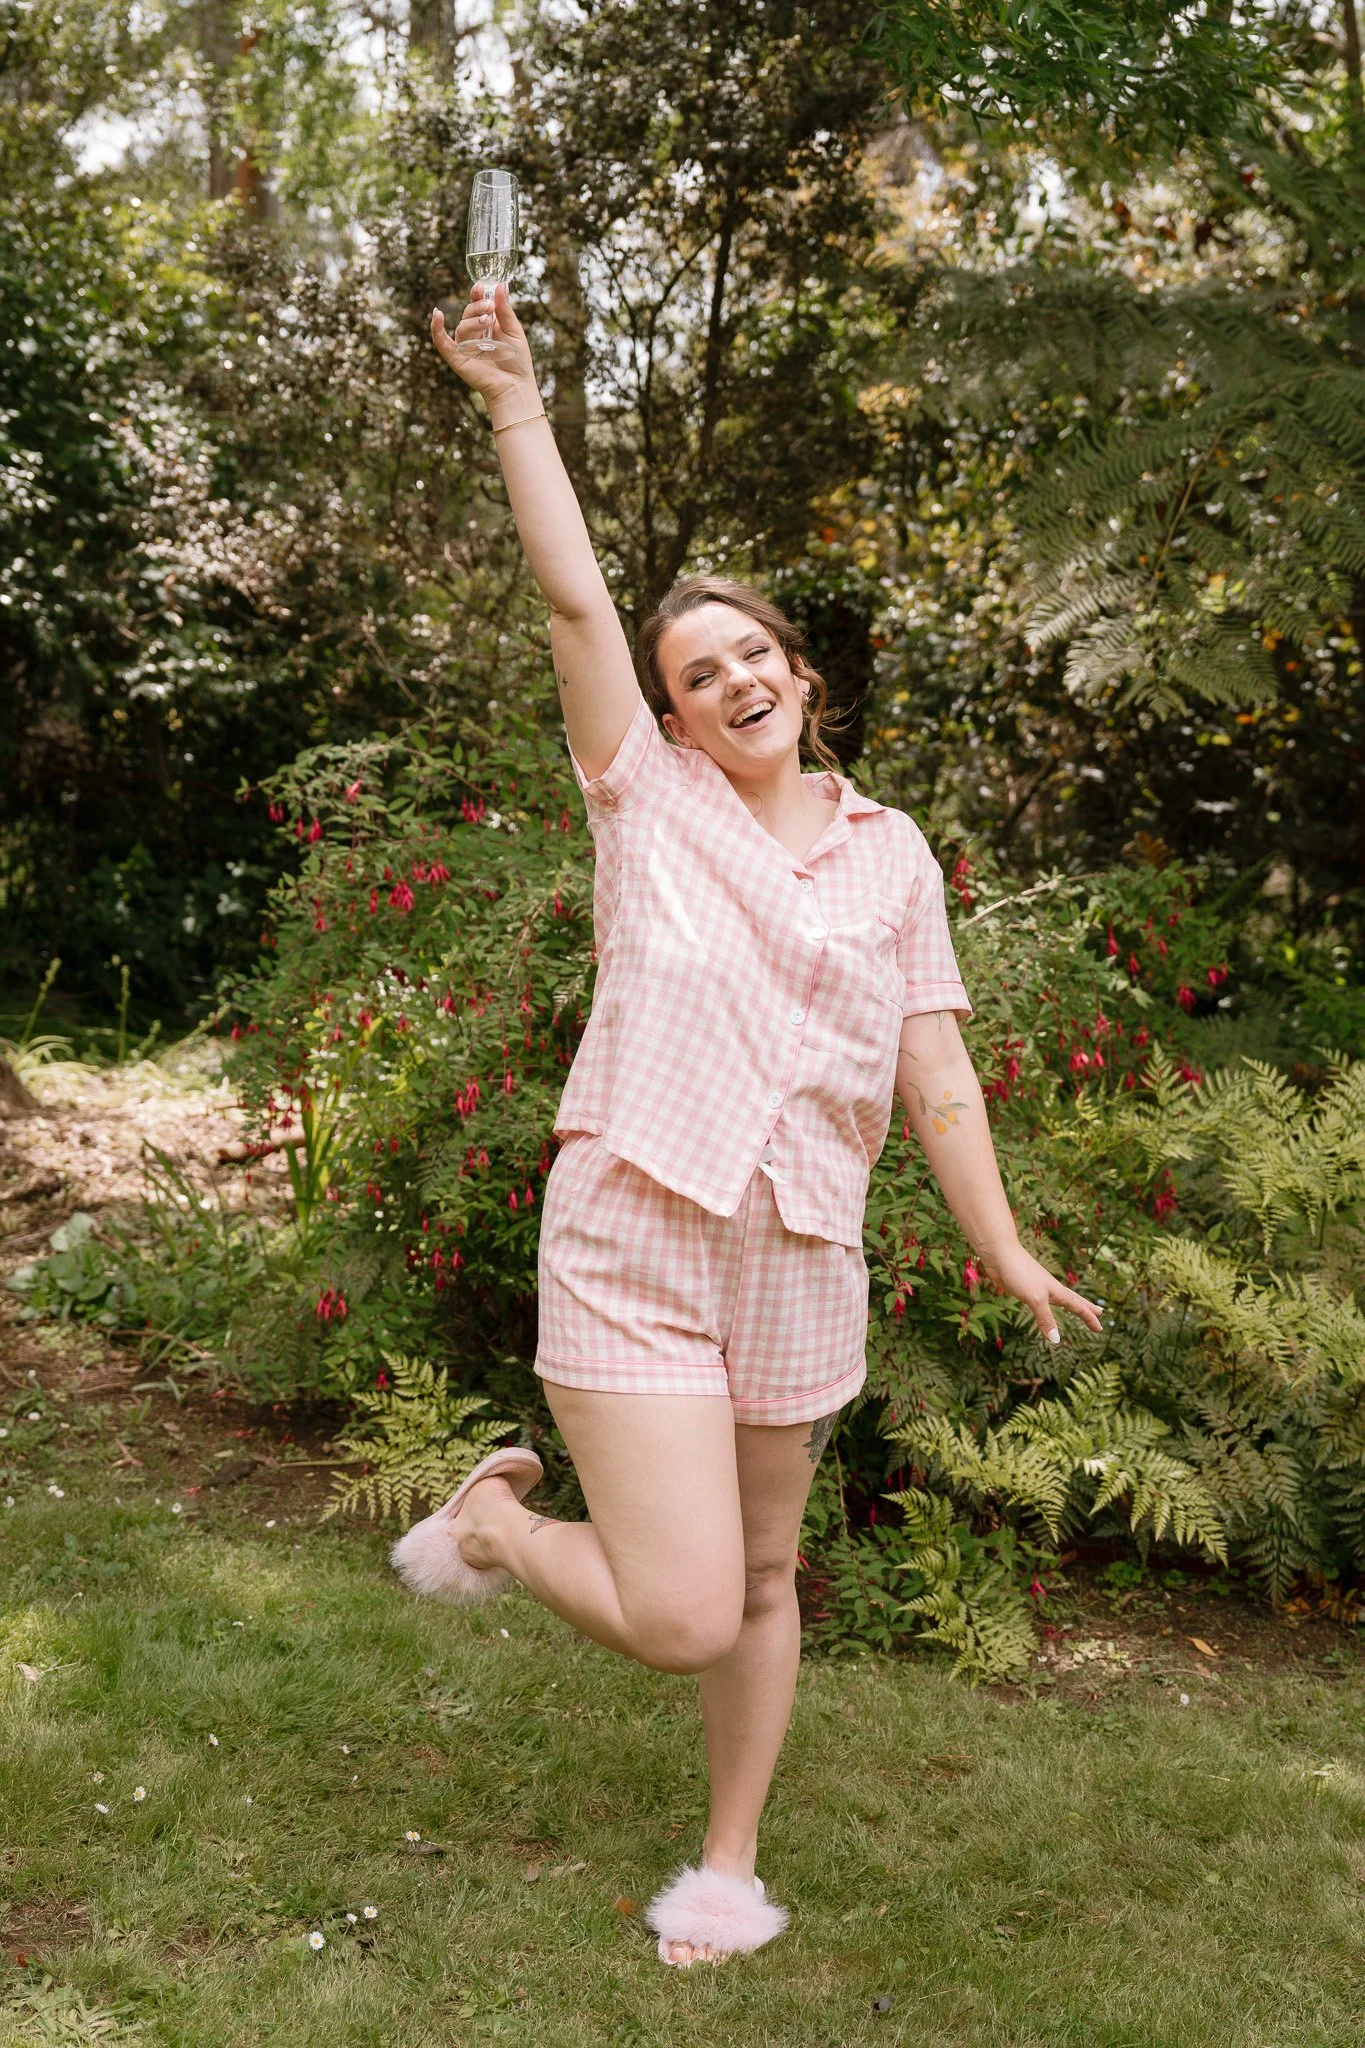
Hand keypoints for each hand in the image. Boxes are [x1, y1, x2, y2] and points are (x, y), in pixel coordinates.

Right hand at [430, 282, 537, 416]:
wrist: (516, 386)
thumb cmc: (517, 361)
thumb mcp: (514, 330)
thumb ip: (505, 309)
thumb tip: (501, 284)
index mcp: (487, 327)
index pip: (477, 306)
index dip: (476, 295)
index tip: (481, 285)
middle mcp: (474, 336)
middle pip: (468, 314)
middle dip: (477, 307)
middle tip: (490, 307)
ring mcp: (464, 347)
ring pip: (461, 326)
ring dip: (472, 320)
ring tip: (487, 320)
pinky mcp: (457, 359)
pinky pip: (442, 342)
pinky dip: (436, 329)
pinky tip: (437, 315)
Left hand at [980, 1241, 1103, 1345]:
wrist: (1000, 1254)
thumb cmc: (1020, 1273)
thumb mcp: (1035, 1299)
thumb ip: (1046, 1319)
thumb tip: (1056, 1340)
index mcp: (1056, 1291)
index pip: (1078, 1307)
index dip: (1089, 1318)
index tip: (1100, 1329)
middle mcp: (1050, 1289)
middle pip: (1073, 1300)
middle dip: (1087, 1308)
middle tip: (1101, 1313)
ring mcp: (1038, 1288)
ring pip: (1058, 1300)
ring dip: (1070, 1305)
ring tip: (1077, 1309)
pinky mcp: (1025, 1288)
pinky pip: (1042, 1301)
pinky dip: (1048, 1306)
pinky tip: (1045, 1304)